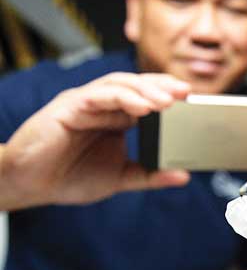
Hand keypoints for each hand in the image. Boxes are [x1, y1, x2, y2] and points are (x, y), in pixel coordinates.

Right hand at [0, 72, 190, 209]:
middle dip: (163, 87)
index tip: (193, 100)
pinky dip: (122, 98)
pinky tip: (142, 107)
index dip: (169, 95)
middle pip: (137, 85)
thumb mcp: (120, 177)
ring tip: (169, 100)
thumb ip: (150, 175)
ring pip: (120, 85)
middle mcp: (103, 105)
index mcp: (117, 118)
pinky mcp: (70, 106)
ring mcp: (86, 102)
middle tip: (187, 93)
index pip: (147, 98)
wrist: (29, 185)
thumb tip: (184, 176)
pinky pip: (99, 96)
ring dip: (146, 90)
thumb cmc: (70, 177)